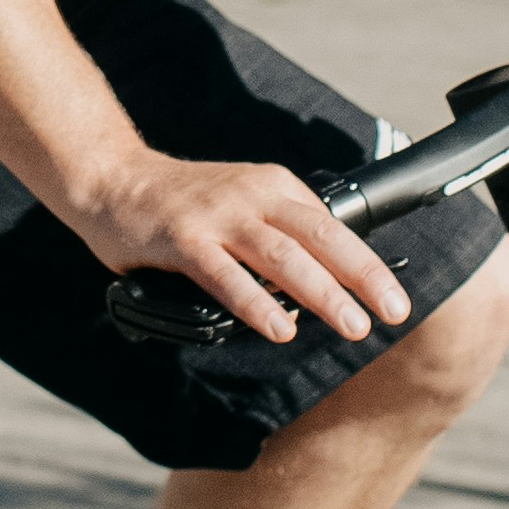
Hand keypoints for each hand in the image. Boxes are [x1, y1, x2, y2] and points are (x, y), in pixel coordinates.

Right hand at [78, 147, 410, 350]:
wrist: (114, 180)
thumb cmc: (182, 202)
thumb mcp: (242, 201)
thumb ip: (278, 234)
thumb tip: (321, 285)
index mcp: (275, 187)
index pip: (334, 229)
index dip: (369, 266)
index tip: (394, 301)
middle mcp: (253, 197)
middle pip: (322, 239)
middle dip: (363, 278)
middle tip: (391, 313)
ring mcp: (218, 218)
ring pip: (283, 257)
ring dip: (322, 293)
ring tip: (351, 325)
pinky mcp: (184, 240)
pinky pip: (227, 276)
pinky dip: (257, 303)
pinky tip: (279, 329)